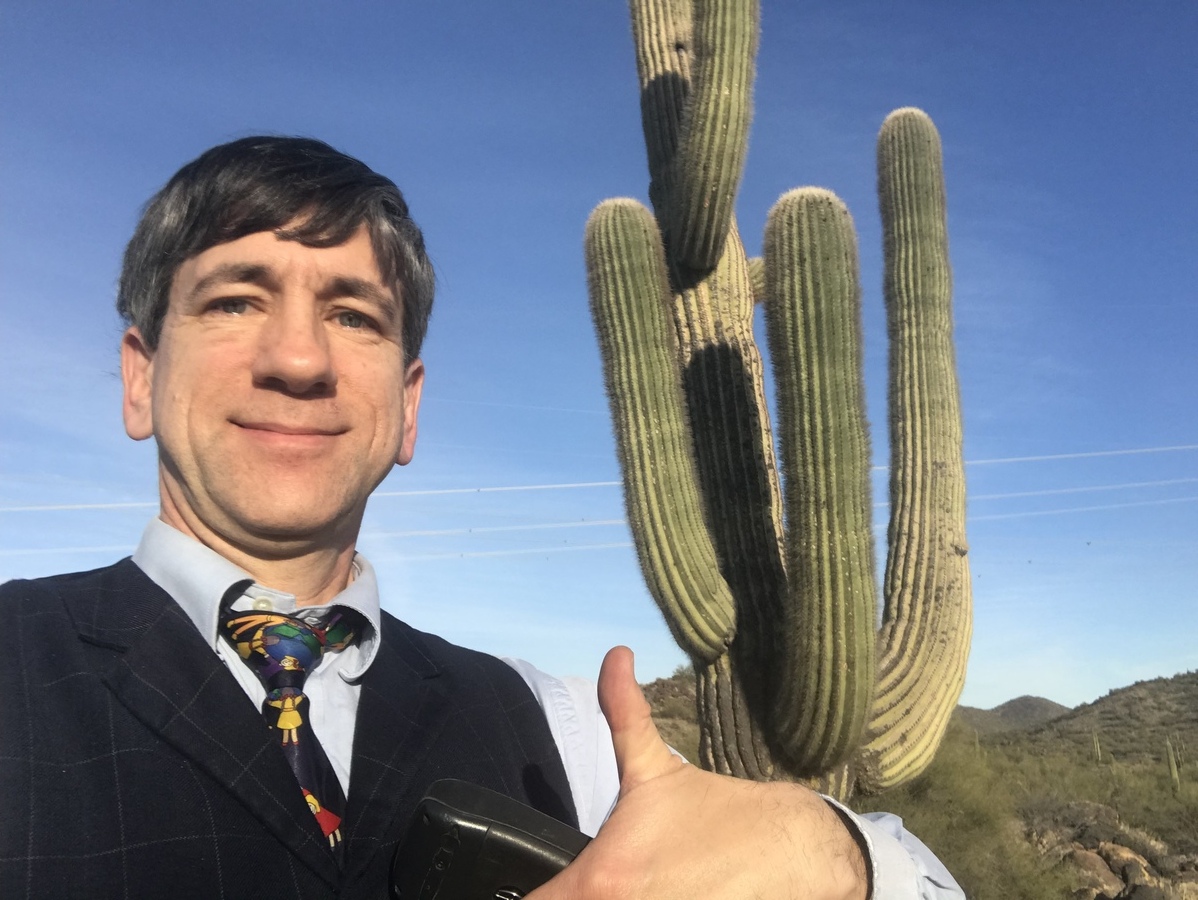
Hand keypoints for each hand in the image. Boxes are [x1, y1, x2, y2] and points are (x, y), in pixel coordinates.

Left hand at [526, 647, 868, 899]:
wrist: (793, 851)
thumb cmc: (717, 813)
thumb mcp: (656, 767)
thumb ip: (622, 713)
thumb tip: (615, 655)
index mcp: (603, 879)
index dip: (526, 896)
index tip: (534, 882)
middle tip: (588, 881)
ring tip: (629, 887)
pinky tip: (656, 896)